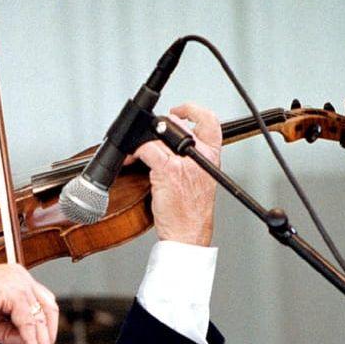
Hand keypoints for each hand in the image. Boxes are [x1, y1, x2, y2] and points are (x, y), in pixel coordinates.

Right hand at [0, 264, 57, 343]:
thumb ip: (13, 333)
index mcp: (16, 278)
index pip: (41, 302)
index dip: (45, 326)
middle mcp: (20, 276)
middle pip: (48, 307)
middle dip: (48, 335)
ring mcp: (19, 281)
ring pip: (40, 316)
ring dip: (41, 341)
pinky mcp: (14, 291)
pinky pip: (28, 321)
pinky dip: (31, 339)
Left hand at [128, 102, 220, 245]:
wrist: (189, 233)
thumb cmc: (190, 211)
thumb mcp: (199, 178)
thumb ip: (190, 158)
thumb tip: (168, 142)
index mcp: (211, 157)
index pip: (210, 121)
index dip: (193, 110)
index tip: (179, 110)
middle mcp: (201, 157)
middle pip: (177, 126)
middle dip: (158, 130)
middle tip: (150, 138)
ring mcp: (184, 164)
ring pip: (159, 137)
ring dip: (143, 142)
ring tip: (138, 152)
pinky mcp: (168, 172)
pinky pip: (148, 150)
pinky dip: (136, 152)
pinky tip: (133, 159)